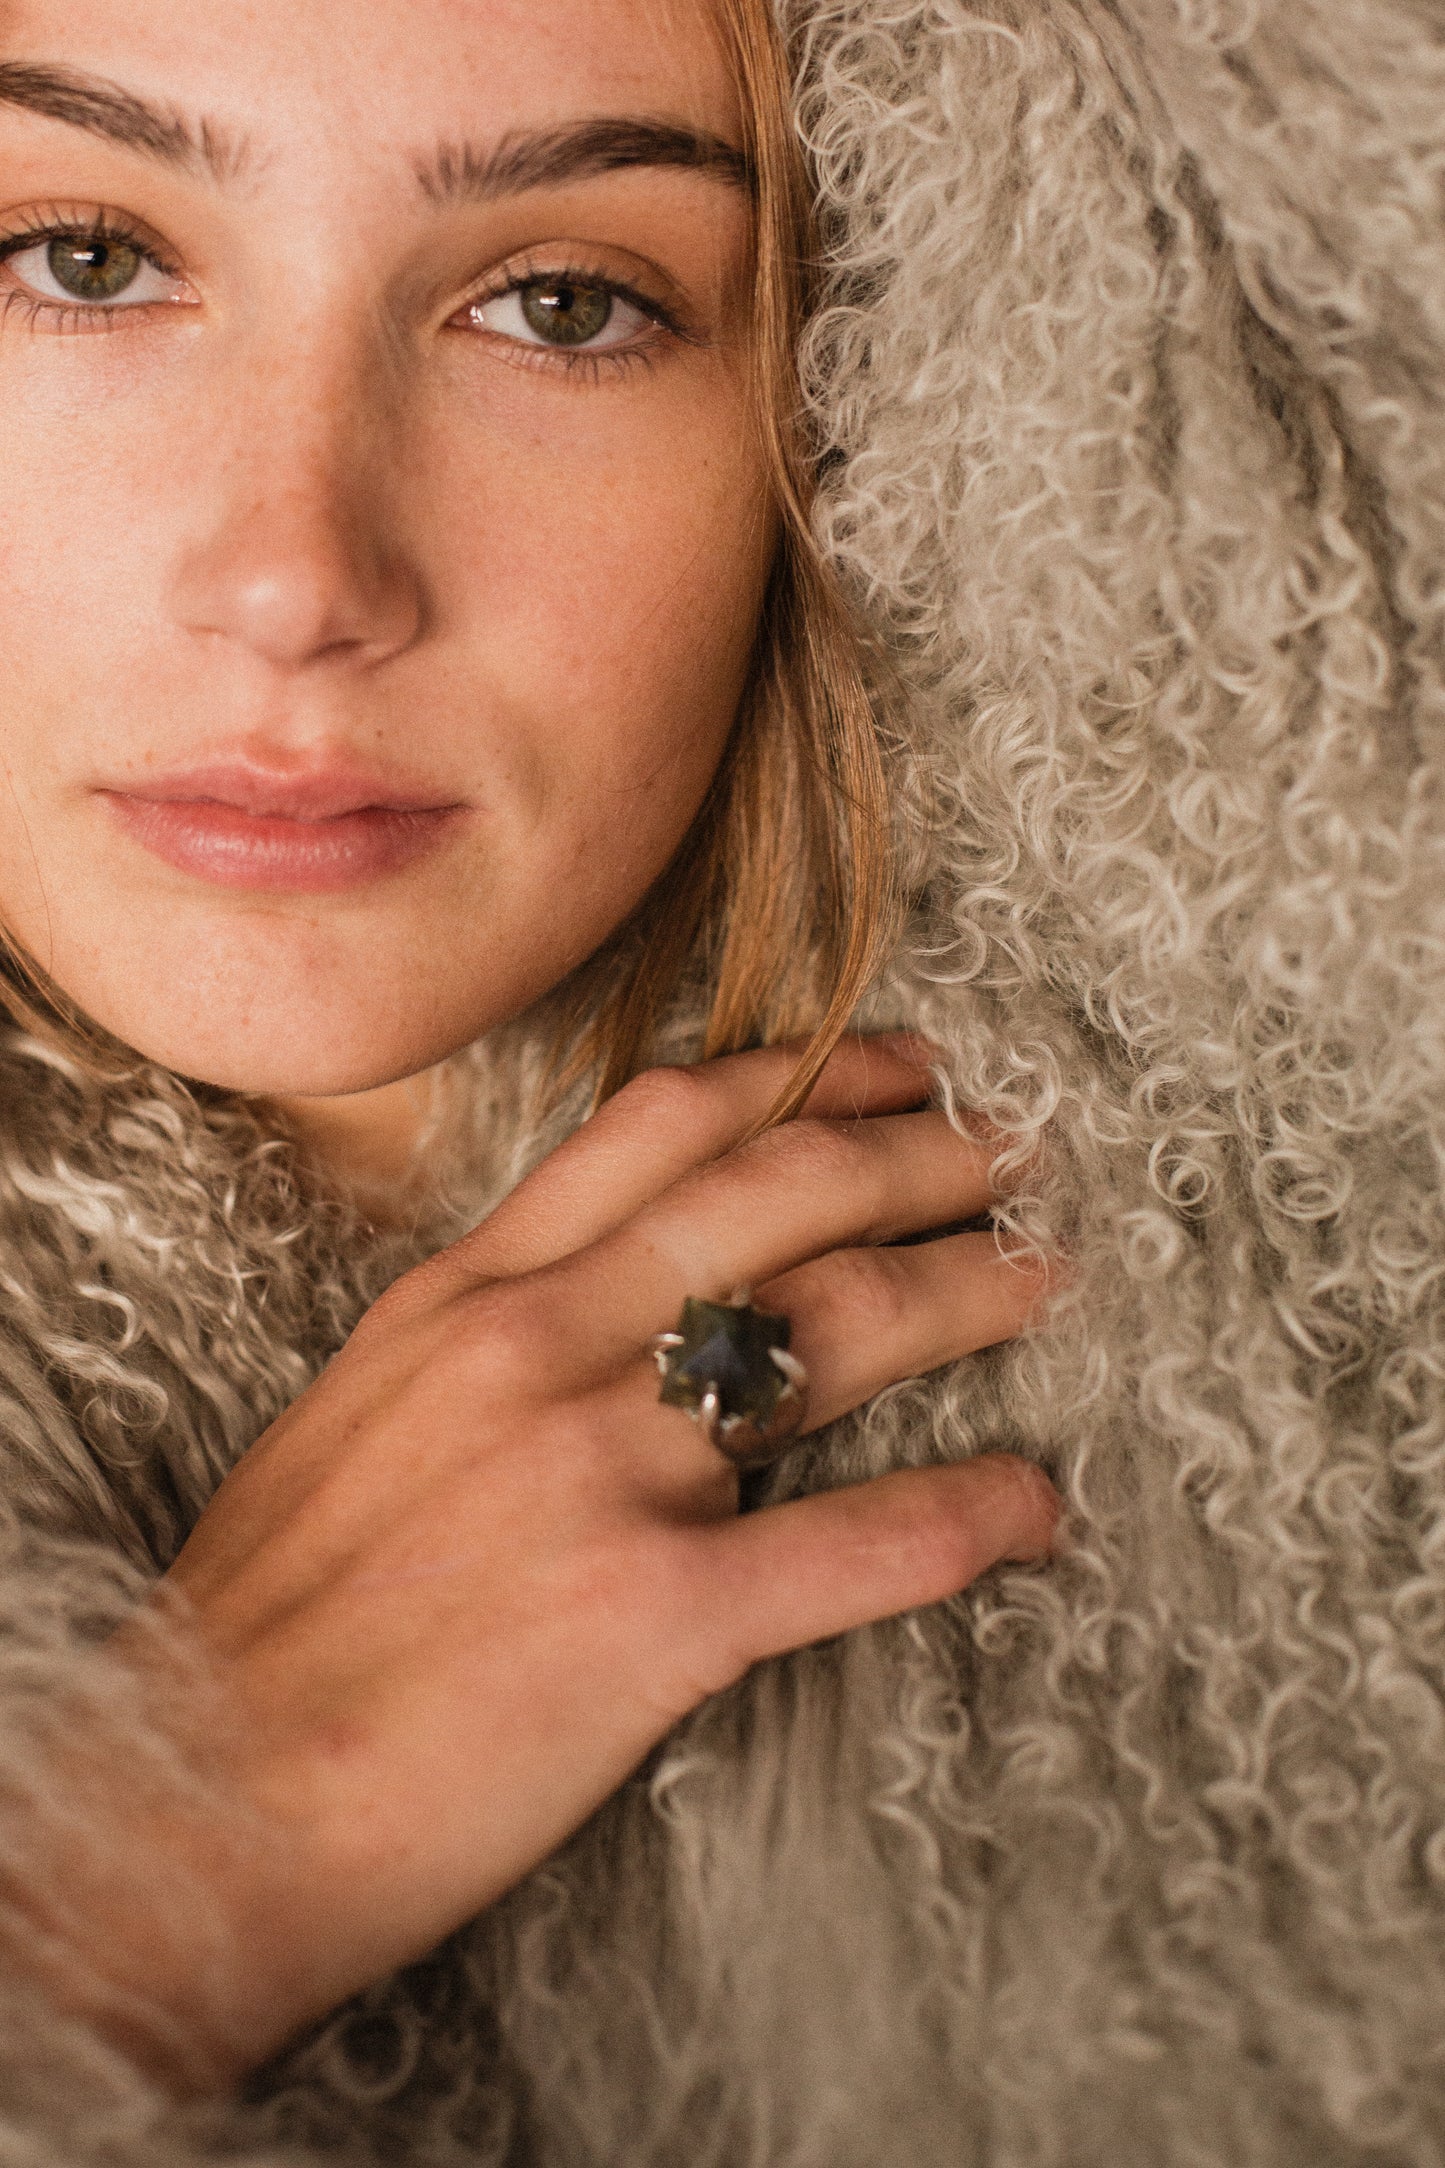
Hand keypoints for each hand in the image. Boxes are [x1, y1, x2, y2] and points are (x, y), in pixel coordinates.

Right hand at [121, 1038, 1059, 2083]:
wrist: (208, 1800)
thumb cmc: (277, 1622)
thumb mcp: (362, 1411)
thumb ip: (484, 1331)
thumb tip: (595, 1288)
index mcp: (469, 1295)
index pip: (664, 1123)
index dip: (807, 1077)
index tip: (896, 1068)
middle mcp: (542, 1347)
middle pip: (782, 1194)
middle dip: (923, 1152)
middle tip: (1017, 1148)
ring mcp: (603, 1470)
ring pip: (839, 1331)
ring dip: (973, 1289)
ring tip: (1051, 1272)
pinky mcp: (655, 1613)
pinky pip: (854, 1544)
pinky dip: (966, 1518)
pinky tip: (1033, 1507)